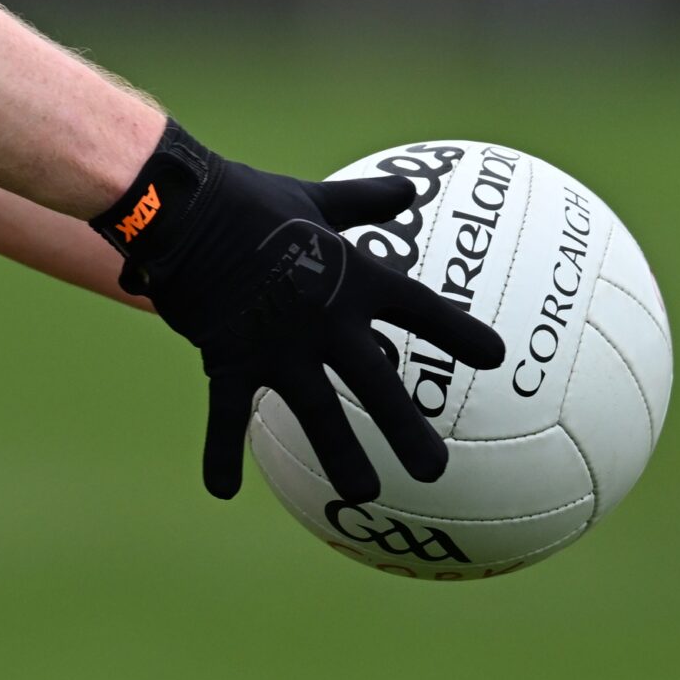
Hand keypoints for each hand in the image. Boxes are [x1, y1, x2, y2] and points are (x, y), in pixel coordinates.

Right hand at [92, 122, 506, 503]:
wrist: (183, 208)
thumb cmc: (249, 200)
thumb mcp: (314, 199)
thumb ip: (363, 201)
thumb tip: (409, 186)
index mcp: (351, 278)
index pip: (417, 309)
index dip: (458, 332)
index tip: (496, 358)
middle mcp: (324, 319)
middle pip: (376, 382)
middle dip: (406, 429)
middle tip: (435, 471)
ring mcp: (278, 344)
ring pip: (318, 412)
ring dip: (341, 455)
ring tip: (364, 492)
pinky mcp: (230, 357)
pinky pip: (227, 415)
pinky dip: (222, 453)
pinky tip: (223, 490)